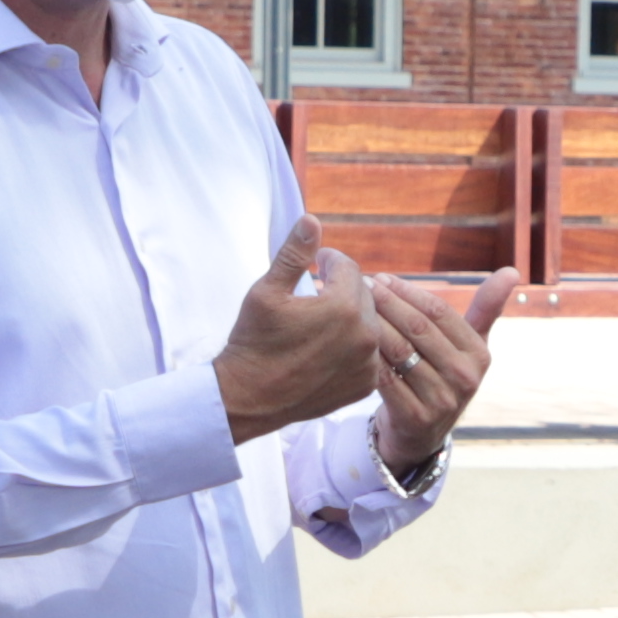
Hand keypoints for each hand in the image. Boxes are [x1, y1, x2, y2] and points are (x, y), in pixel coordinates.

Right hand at [215, 222, 378, 439]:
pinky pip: (369, 353)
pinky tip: (329, 347)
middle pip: (363, 295)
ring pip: (368, 324)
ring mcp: (368, 363)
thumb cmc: (254, 342)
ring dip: (349, 317)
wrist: (249, 398)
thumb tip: (311, 219)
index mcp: (344, 307)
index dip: (329, 260)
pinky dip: (354, 346)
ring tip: (322, 320)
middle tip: (317, 292)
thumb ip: (294, 253)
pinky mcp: (365, 385)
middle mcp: (365, 335)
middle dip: (341, 288)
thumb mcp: (267, 291)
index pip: (348, 268)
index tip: (316, 262)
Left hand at [371, 267, 511, 476]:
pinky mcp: (415, 417)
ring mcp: (442, 400)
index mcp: (480, 354)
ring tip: (353, 308)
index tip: (383, 278)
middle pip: (419, 329)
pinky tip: (351, 341)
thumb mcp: (470, 346)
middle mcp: (466, 378)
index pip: (440, 312)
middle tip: (362, 286)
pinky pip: (385, 378)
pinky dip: (367, 356)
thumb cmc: (444, 376)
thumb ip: (487, 307)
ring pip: (400, 351)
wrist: (423, 433)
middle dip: (387, 302)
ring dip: (374, 324)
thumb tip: (512, 271)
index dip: (409, 292)